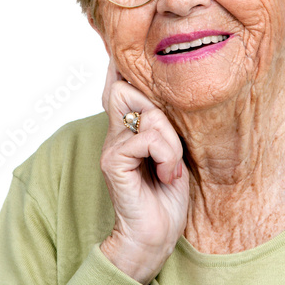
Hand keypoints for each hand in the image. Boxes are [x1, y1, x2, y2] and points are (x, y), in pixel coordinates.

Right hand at [99, 60, 188, 284]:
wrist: (154, 235)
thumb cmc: (167, 193)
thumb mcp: (172, 149)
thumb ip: (163, 123)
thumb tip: (172, 94)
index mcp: (128, 127)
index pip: (117, 86)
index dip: (119, 66)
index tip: (120, 48)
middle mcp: (114, 132)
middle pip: (126, 89)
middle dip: (160, 110)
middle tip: (171, 146)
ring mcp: (112, 146)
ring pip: (147, 115)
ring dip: (170, 140)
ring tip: (171, 166)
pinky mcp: (114, 162)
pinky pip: (147, 138)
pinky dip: (166, 155)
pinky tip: (167, 174)